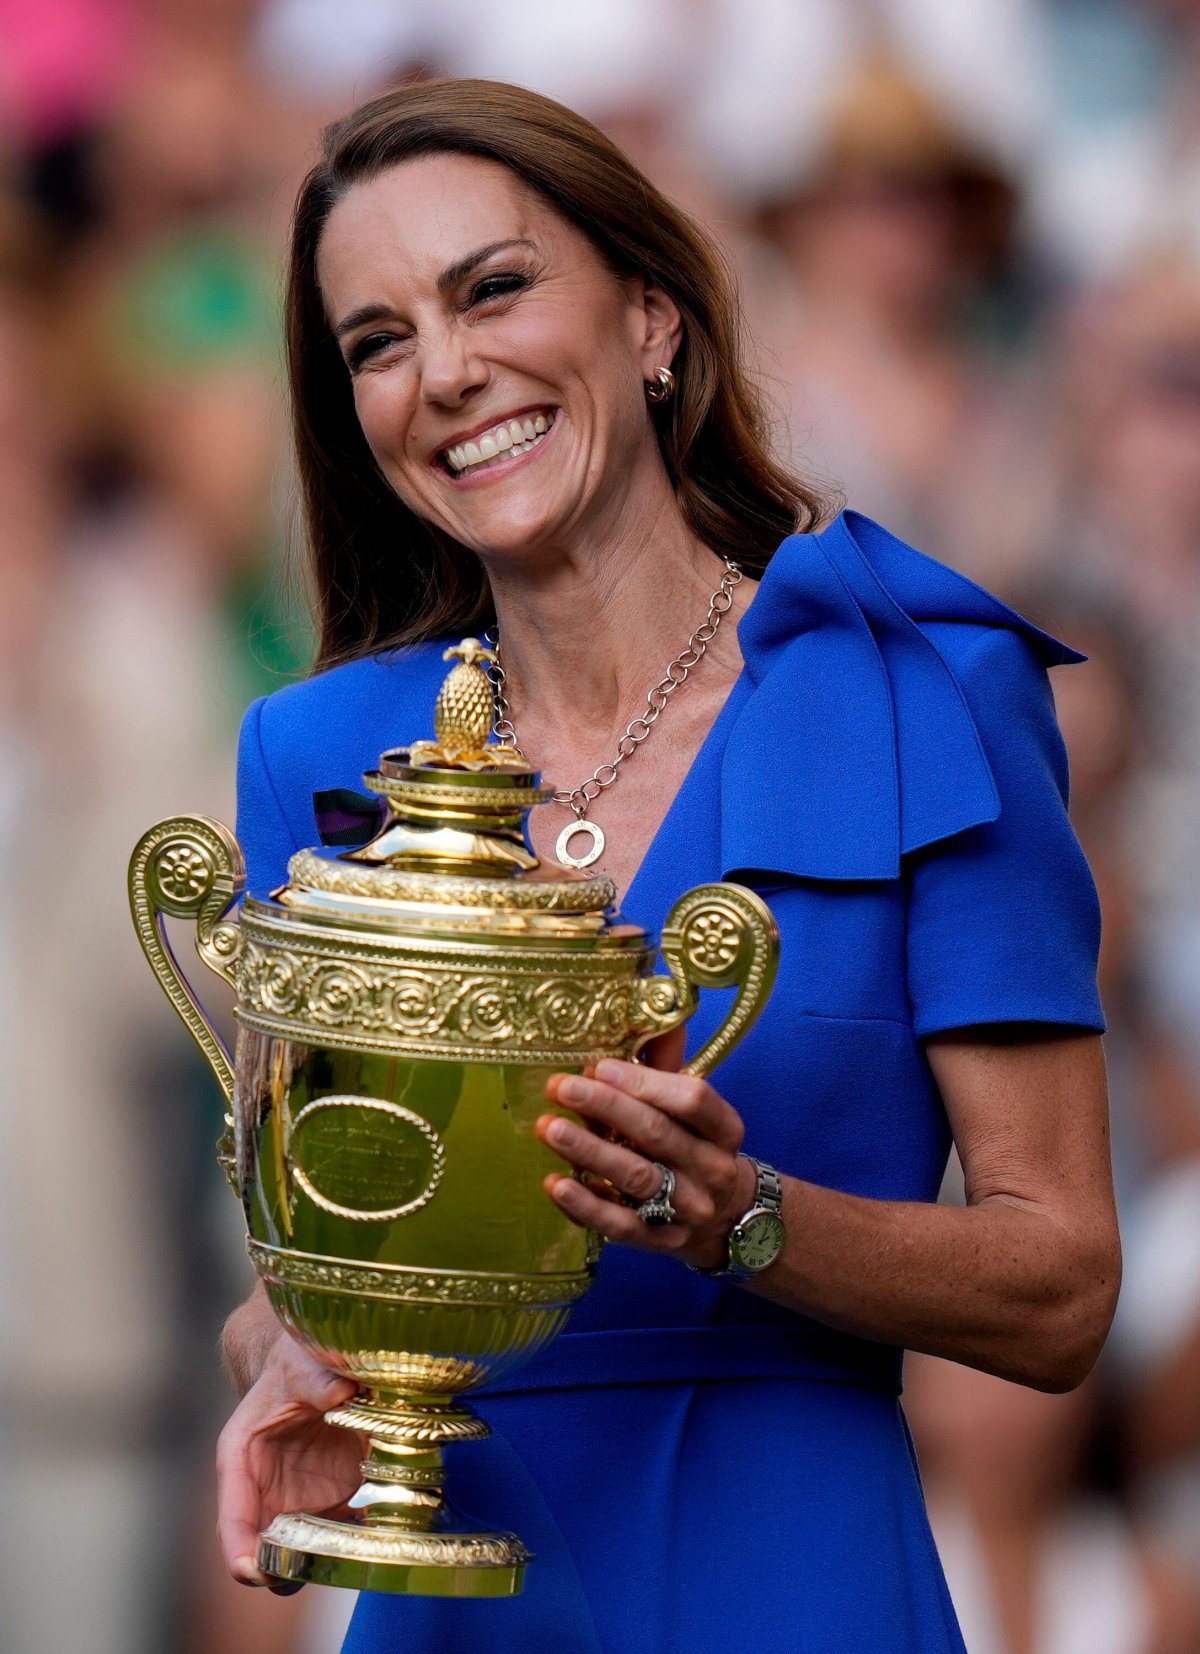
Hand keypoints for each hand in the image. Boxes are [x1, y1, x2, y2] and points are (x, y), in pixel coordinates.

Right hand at [216, 1330, 361, 1589]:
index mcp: (241, 1457)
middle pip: (261, 1545)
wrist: (319, 1361)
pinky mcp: (331, 1500)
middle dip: (279, 1568)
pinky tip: (379, 1537)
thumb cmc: (297, 1361)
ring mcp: (297, 1500)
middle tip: (307, 1573)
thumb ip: (315, 1380)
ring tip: (348, 1559)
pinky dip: (354, 1544)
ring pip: (298, 1550)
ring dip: (318, 1563)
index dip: (237, 1543)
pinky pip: (337, 1536)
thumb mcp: (301, 1364)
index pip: (232, 1510)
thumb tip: (339, 1392)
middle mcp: (264, 1488)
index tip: (249, 1570)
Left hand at [536, 1033, 756, 1269]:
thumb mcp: (690, 1107)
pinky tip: (555, 1183)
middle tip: (561, 1086)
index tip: (600, 1064)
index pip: (693, 1099)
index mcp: (724, 1129)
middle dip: (605, 1106)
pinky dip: (585, 1206)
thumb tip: (650, 998)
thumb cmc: (691, 1146)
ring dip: (589, 1151)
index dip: (644, 1080)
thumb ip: (664, 1060)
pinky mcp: (658, 1242)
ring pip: (636, 1177)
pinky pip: (620, 1225)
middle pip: (657, 1134)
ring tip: (549, 1127)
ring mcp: (688, 1210)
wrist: (722, 1218)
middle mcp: (712, 1170)